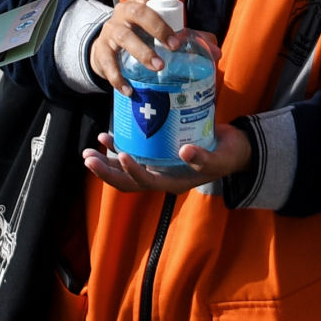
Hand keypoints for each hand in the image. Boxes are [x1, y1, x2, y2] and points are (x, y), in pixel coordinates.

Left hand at [85, 124, 251, 192]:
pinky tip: (107, 138)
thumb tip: (185, 152)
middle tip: (88, 158)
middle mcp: (161, 178)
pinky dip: (119, 148)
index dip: (132, 172)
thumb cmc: (228, 155)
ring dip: (106, 163)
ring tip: (89, 152)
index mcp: (174, 182)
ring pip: (126, 172)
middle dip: (107, 172)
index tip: (121, 155)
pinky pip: (133, 156)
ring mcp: (158, 168)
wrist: (233, 149)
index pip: (147, 181)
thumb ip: (203, 158)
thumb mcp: (220, 158)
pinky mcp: (157, 156)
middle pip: (128, 182)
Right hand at [87, 0, 181, 89]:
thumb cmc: (140, 35)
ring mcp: (111, 31)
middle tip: (173, 44)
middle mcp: (124, 12)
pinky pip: (110, 64)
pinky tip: (131, 89)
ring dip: (142, 52)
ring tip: (158, 67)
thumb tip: (216, 51)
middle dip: (157, 26)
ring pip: (124, 37)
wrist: (104, 52)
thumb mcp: (159, 30)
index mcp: (140, 1)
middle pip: (138, 11)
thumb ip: (188, 36)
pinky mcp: (102, 51)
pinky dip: (120, 78)